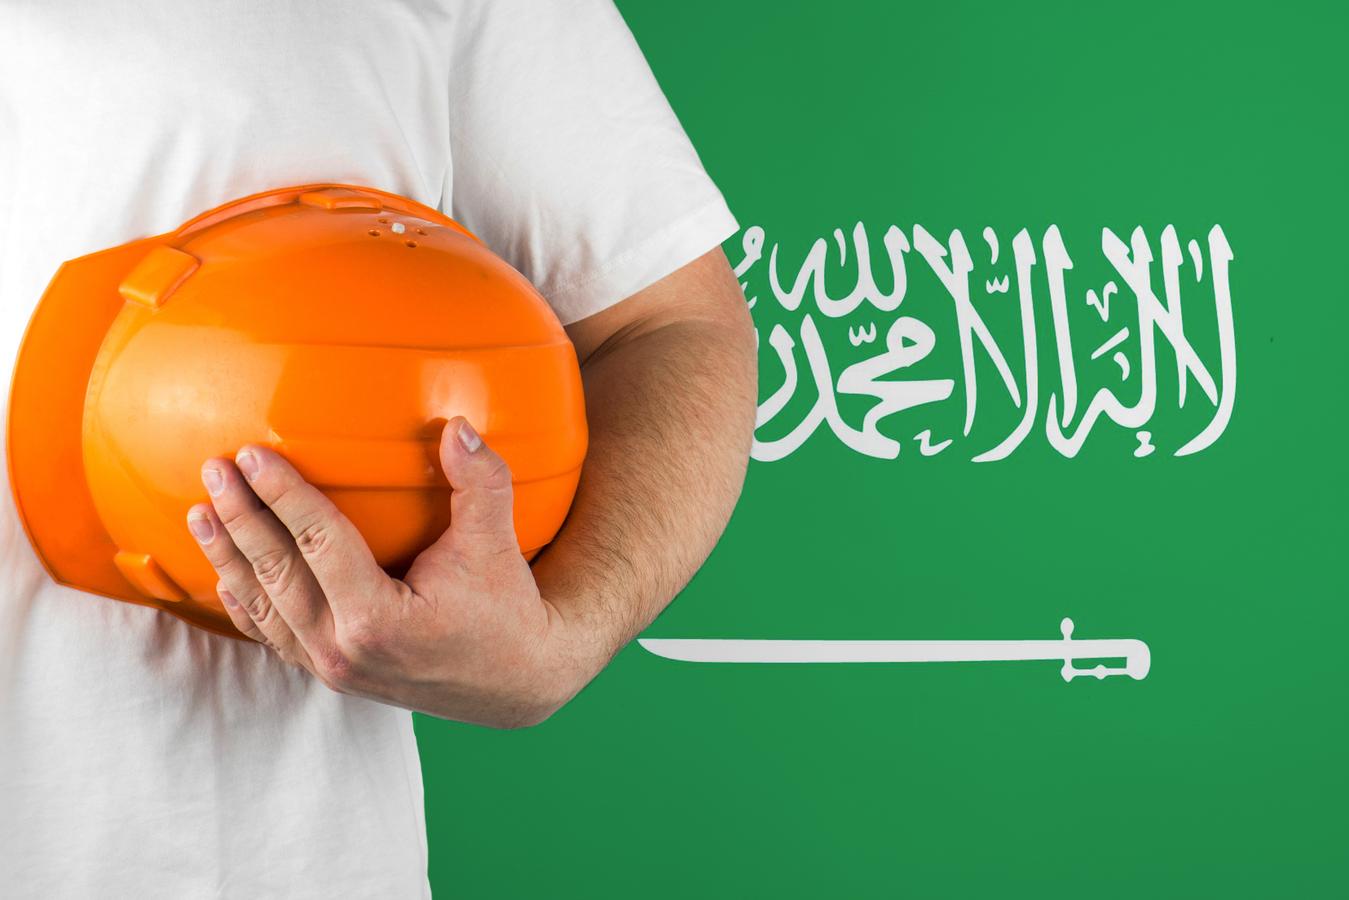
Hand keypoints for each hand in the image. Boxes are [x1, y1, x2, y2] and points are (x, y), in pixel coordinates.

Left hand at [186, 418, 578, 727]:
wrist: (515, 682)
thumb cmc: (507, 609)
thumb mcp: (497, 543)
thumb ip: (480, 482)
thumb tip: (457, 426)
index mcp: (378, 619)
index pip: (317, 543)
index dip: (282, 495)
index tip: (252, 455)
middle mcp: (344, 650)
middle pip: (276, 574)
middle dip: (240, 518)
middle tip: (214, 470)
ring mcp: (333, 668)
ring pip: (264, 607)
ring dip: (229, 558)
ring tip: (201, 512)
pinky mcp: (333, 674)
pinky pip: (275, 636)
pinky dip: (245, 602)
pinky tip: (226, 573)